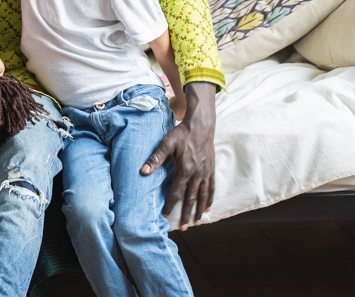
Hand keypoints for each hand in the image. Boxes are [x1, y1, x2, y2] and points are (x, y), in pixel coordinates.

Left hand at [141, 81, 214, 229]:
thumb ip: (155, 158)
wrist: (201, 125)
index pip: (176, 192)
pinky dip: (210, 199)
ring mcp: (206, 172)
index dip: (171, 205)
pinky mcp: (211, 170)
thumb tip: (143, 171)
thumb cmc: (182, 133)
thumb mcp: (166, 143)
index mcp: (185, 169)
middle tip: (184, 228)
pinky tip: (208, 208)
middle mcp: (197, 174)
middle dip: (187, 214)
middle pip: (191, 198)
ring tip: (197, 222)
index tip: (165, 215)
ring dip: (200, 210)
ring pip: (203, 196)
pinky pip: (211, 188)